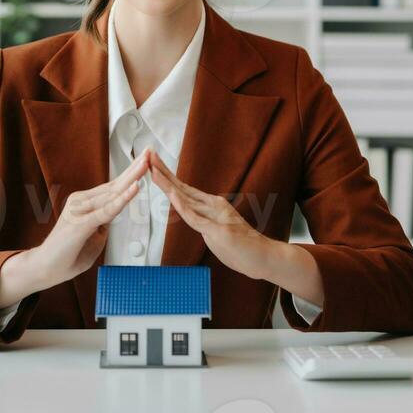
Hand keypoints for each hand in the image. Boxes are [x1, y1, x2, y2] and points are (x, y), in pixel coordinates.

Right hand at [34, 147, 151, 289]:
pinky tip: (135, 187)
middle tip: (149, 152)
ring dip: (132, 177)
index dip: (130, 174)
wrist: (43, 269)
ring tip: (146, 163)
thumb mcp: (92, 237)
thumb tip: (111, 219)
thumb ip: (103, 225)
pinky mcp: (81, 223)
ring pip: (113, 193)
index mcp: (85, 203)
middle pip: (114, 184)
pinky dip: (123, 199)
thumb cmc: (66, 255)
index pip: (113, 186)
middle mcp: (81, 202)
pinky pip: (107, 210)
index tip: (144, 161)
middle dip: (134, 168)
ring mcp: (80, 211)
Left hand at [149, 151, 269, 278]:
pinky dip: (182, 205)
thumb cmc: (242, 248)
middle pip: (182, 188)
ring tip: (152, 169)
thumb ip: (206, 224)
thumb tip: (196, 221)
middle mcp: (213, 206)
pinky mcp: (218, 230)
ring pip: (185, 198)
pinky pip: (195, 217)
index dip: (168, 178)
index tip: (153, 165)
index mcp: (212, 206)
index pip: (184, 190)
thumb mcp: (218, 233)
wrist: (264, 257)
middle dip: (163, 172)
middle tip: (148, 155)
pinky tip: (172, 194)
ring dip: (167, 183)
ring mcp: (216, 216)